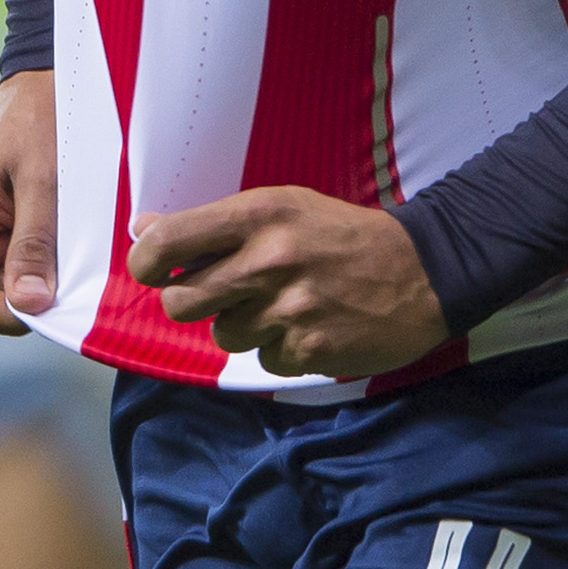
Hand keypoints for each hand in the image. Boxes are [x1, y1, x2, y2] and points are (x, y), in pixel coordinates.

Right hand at [0, 71, 58, 335]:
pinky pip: (23, 266)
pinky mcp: (7, 228)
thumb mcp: (44, 182)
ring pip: (9, 288)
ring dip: (45, 283)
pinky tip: (78, 246)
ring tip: (81, 258)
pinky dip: (51, 266)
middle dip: (31, 301)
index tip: (53, 303)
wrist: (48, 78)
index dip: (4, 316)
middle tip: (78, 282)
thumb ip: (34, 244)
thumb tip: (29, 307)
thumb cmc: (43, 120)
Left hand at [128, 187, 452, 380]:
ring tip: (280, 305)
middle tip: (220, 292)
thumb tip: (144, 231)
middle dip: (189, 301)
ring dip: (242, 325)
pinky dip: (278, 349)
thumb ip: (214, 224)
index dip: (145, 262)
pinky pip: (263, 361)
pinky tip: (306, 326)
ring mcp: (289, 310)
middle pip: (179, 301)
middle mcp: (268, 261)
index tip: (152, 268)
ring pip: (222, 335)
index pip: (167, 242)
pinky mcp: (309, 351)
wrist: (424, 270)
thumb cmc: (343, 235)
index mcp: (258, 215)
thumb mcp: (282, 207)